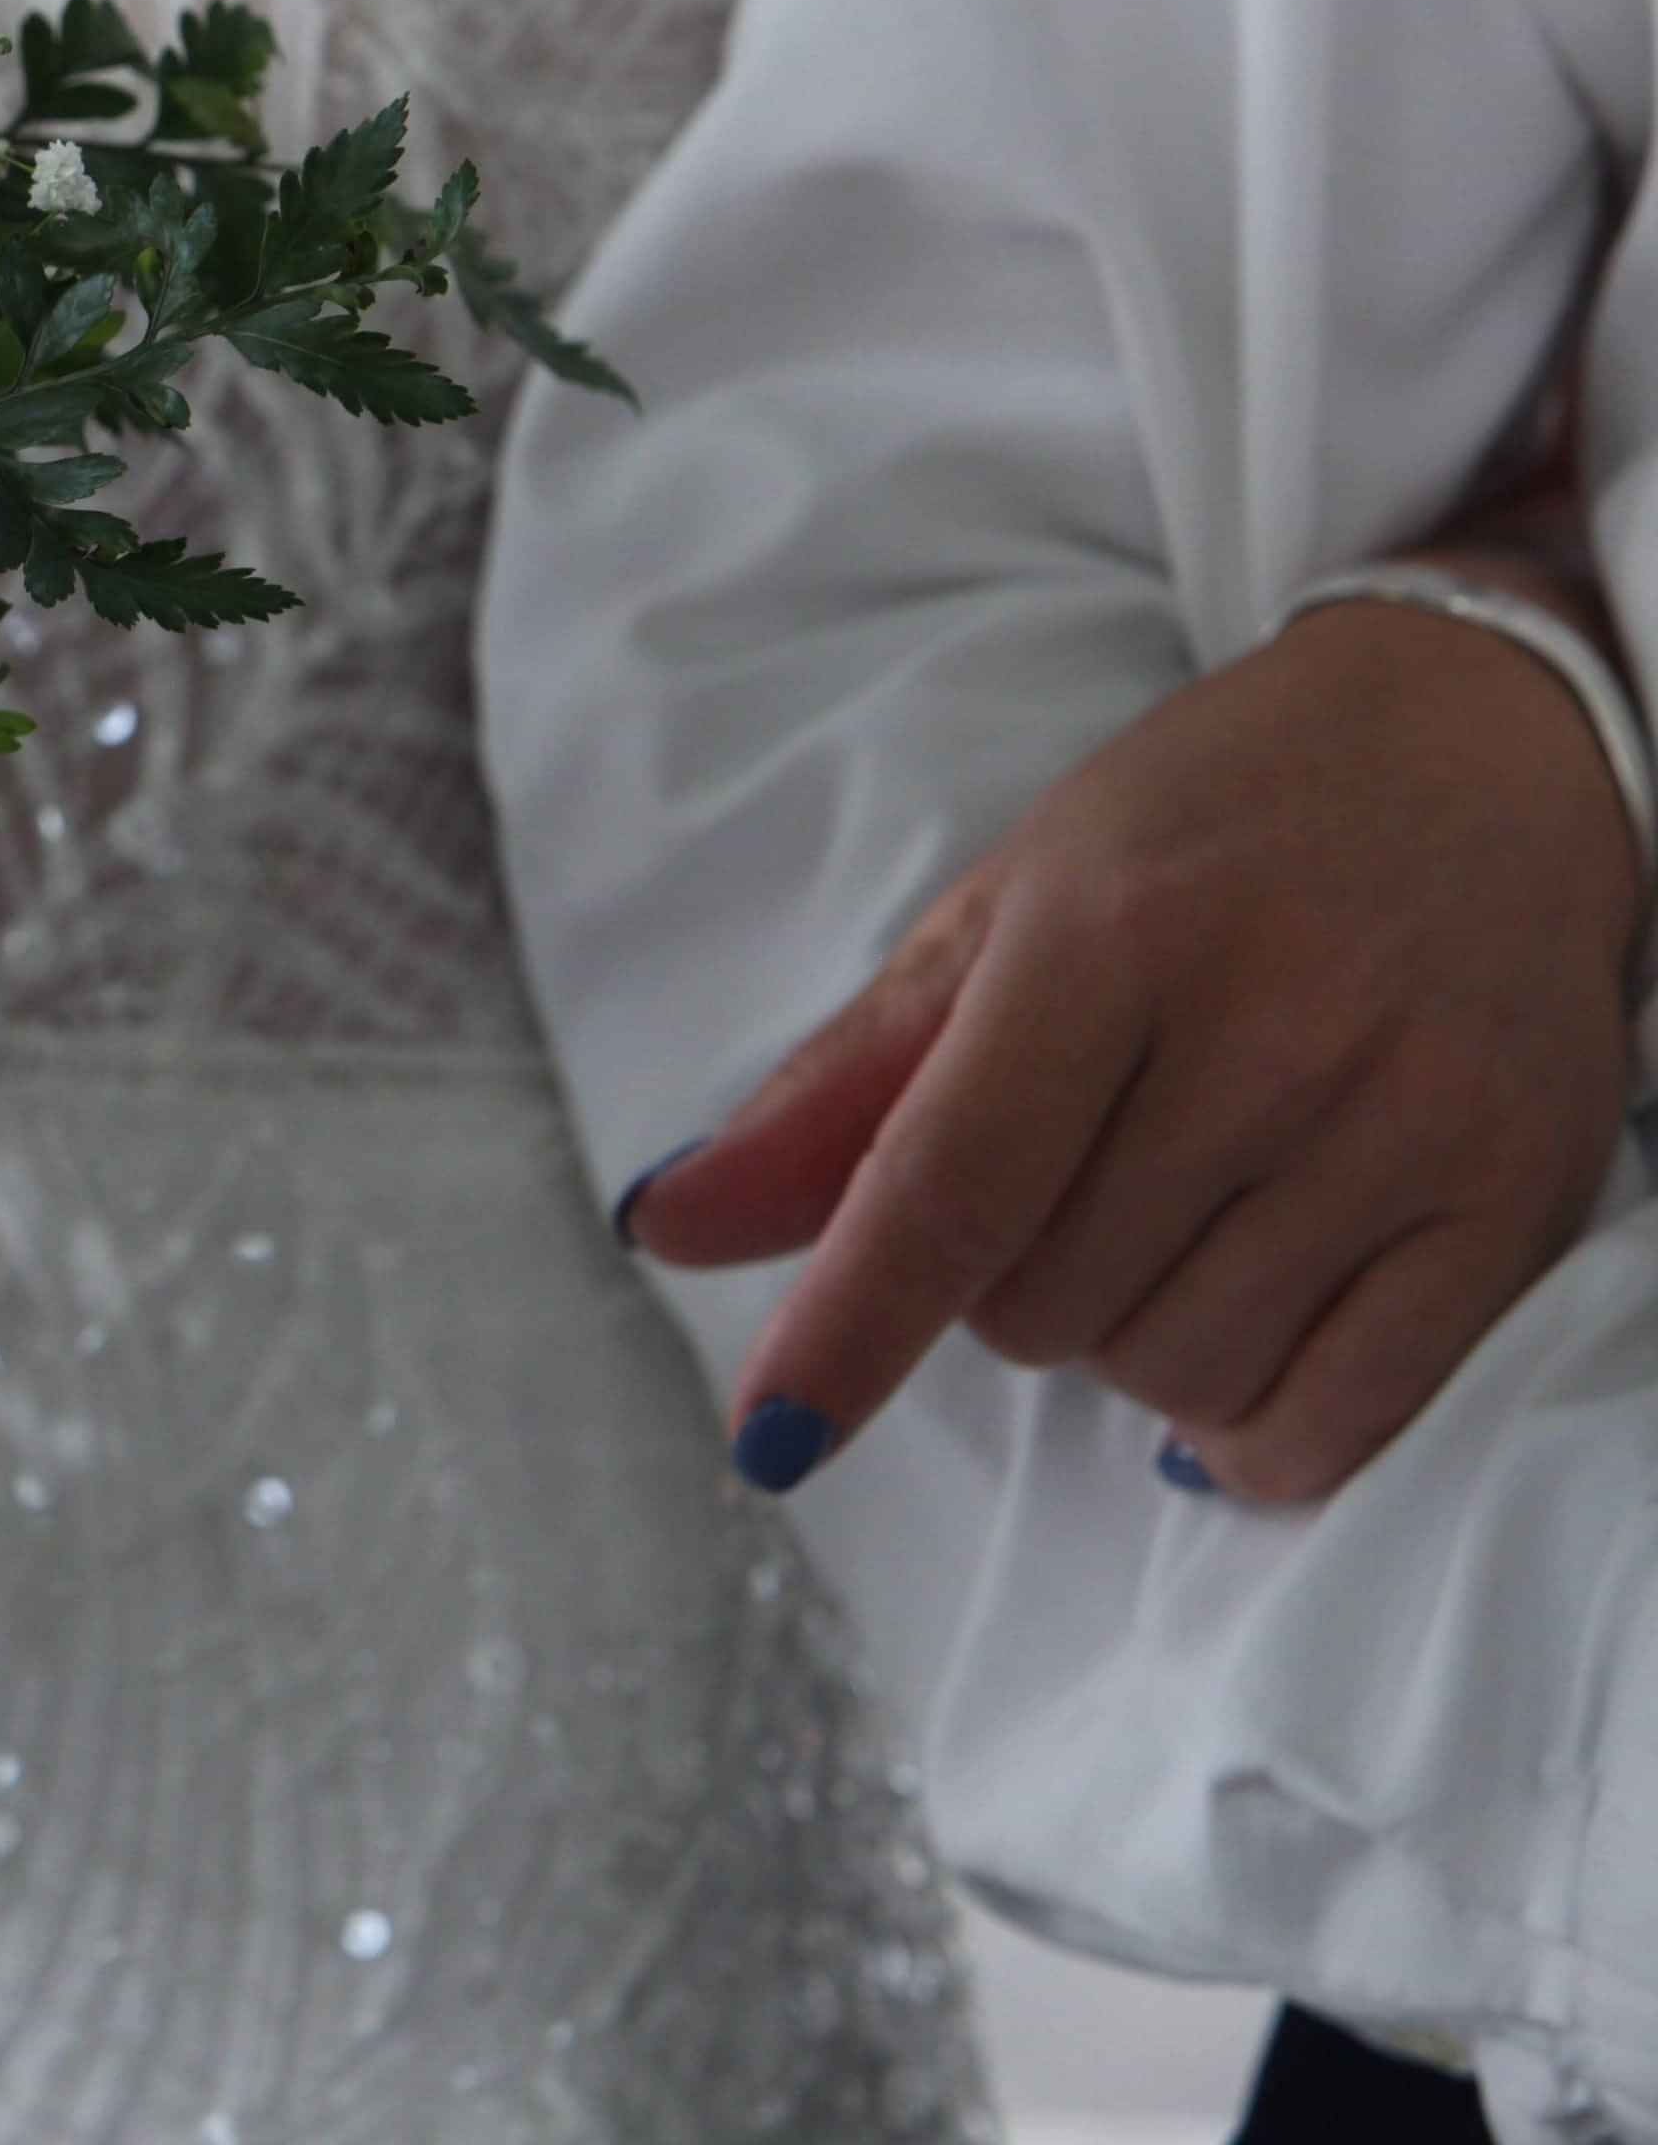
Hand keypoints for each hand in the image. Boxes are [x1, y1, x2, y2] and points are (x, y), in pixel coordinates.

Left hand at [620, 582, 1636, 1502]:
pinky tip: (1240, 1340)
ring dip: (1129, 1342)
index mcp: (1111, 936)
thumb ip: (840, 1087)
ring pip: (1176, 1373)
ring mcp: (1407, 1122)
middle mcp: (1270, 1030)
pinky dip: (1251, 1429)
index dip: (850, 1327)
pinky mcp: (1514, 1200)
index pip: (949, 1183)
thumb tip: (666, 1224)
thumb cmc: (1211, 829)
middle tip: (1079, 1165)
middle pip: (1044, 1303)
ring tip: (1175, 1211)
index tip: (772, 1438)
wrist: (1488, 742)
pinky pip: (1338, 1420)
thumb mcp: (1006, 909)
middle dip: (1008, 1280)